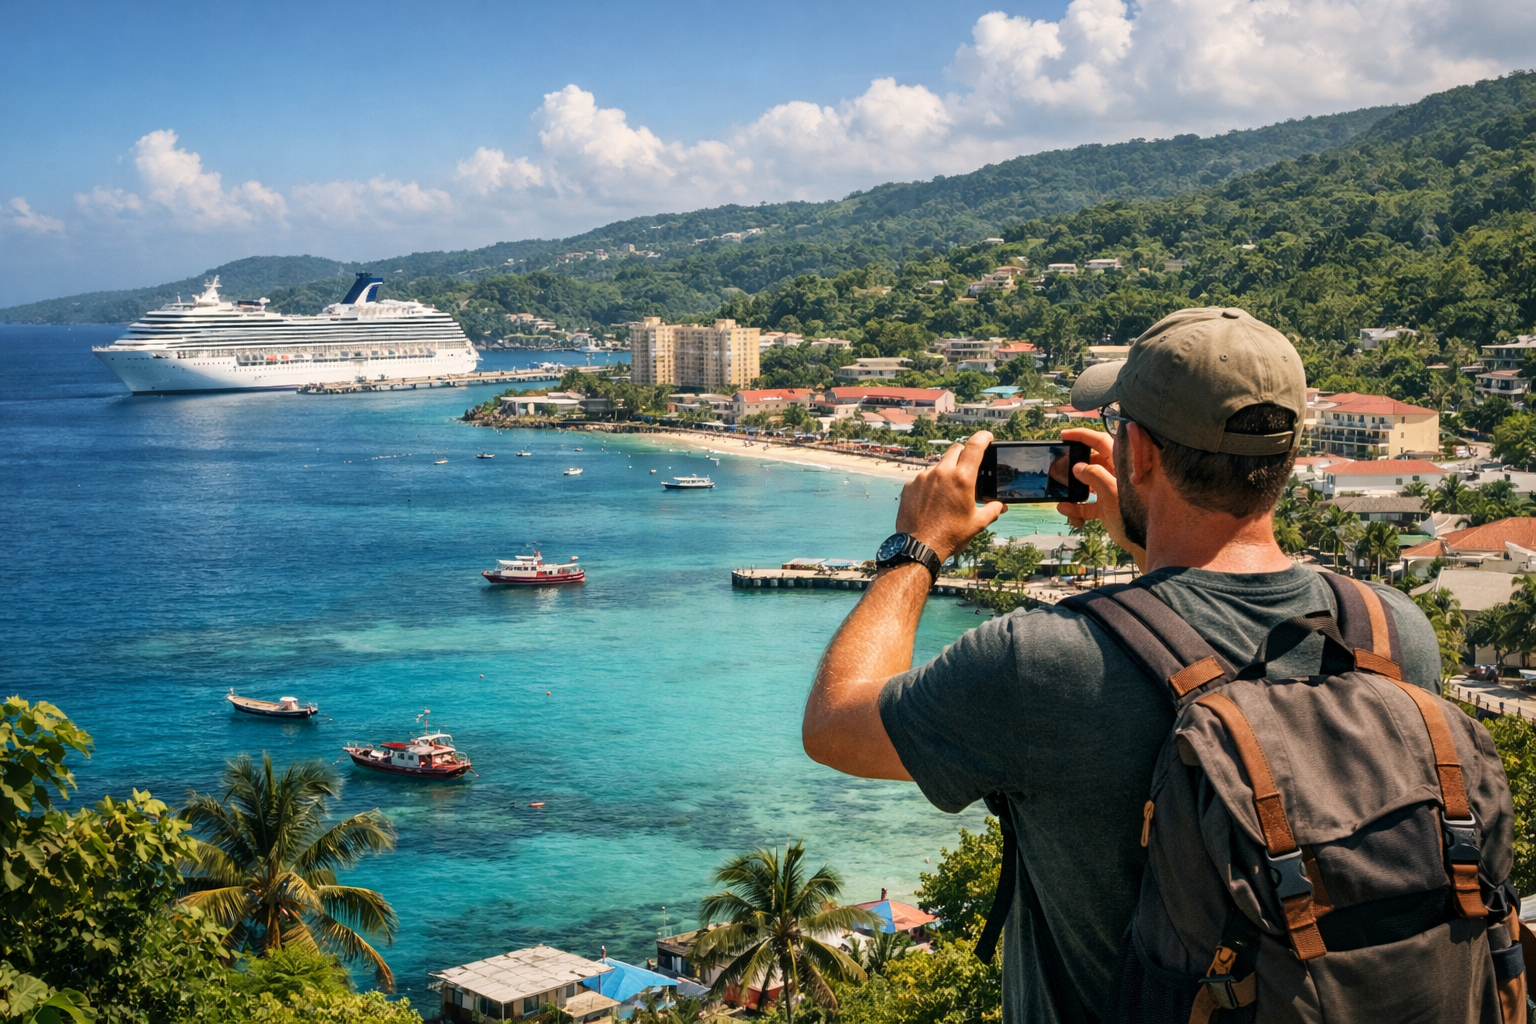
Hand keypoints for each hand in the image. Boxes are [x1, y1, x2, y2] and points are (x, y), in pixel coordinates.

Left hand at [895, 431, 1005, 561]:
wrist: (919, 546)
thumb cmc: (950, 536)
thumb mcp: (977, 523)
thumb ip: (992, 510)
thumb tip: (1000, 506)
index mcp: (961, 478)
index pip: (974, 446)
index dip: (983, 438)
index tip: (987, 437)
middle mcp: (941, 473)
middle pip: (955, 449)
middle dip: (964, 454)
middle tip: (968, 467)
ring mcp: (923, 478)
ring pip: (938, 464)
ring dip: (946, 471)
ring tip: (949, 491)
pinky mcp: (910, 485)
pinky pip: (923, 477)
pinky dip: (931, 483)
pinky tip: (933, 499)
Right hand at [1055, 427, 1146, 571]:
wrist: (1144, 543)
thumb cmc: (1138, 514)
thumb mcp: (1113, 492)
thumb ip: (1095, 476)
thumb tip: (1077, 467)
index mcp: (1123, 465)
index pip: (1102, 441)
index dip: (1083, 436)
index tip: (1065, 435)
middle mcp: (1116, 475)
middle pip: (1091, 462)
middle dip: (1074, 465)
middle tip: (1059, 467)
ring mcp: (1110, 491)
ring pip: (1086, 484)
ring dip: (1073, 490)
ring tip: (1062, 495)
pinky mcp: (1105, 507)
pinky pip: (1086, 504)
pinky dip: (1076, 508)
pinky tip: (1068, 511)